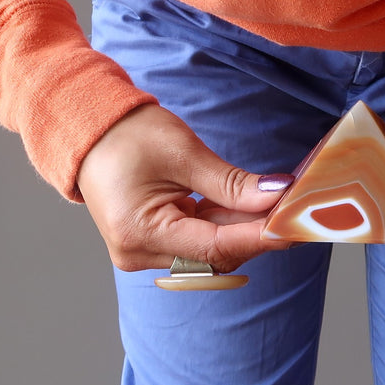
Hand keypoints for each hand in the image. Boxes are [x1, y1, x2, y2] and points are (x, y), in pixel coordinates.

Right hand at [76, 104, 293, 272]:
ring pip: (208, 251)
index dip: (259, 237)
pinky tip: (243, 206)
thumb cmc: (128, 135)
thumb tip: (275, 197)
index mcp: (140, 233)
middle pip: (213, 254)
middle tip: (291, 209)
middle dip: (253, 232)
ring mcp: (142, 252)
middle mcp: (138, 254)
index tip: (294, 225)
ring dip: (240, 228)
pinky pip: (195, 242)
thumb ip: (231, 184)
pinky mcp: (150, 243)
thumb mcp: (184, 153)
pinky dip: (221, 225)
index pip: (214, 247)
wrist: (90, 130)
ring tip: (270, 203)